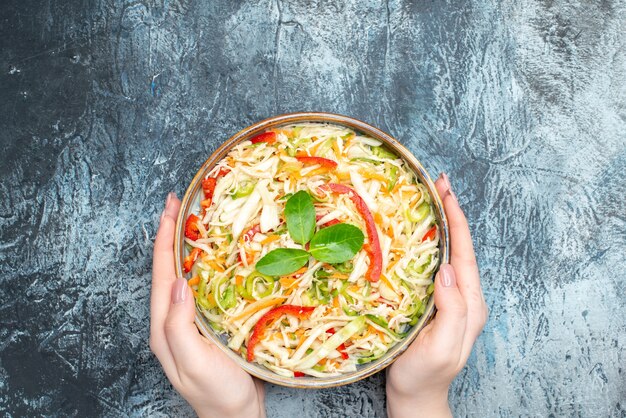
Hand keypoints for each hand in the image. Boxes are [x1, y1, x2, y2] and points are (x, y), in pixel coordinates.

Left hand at [150, 193, 265, 417]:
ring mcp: (193, 320)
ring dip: (189, 245)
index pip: (162, 272)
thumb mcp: (193, 362)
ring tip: (198, 219)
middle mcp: (175, 319)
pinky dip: (209, 264)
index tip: (172, 205)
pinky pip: (207, 286)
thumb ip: (179, 325)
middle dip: (173, 233)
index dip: (165, 236)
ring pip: (187, 274)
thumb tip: (179, 282)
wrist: (237, 417)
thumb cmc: (217, 393)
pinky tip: (221, 255)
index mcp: (165, 325)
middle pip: (170, 268)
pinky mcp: (211, 323)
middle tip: (183, 202)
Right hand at [386, 173, 487, 417]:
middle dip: (451, 214)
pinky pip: (433, 266)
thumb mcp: (440, 348)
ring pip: (448, 254)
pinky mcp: (434, 302)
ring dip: (440, 225)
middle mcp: (463, 298)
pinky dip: (428, 244)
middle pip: (460, 248)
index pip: (466, 254)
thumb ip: (451, 310)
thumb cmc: (424, 376)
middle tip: (438, 184)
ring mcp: (449, 299)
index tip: (447, 192)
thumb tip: (447, 269)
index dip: (458, 221)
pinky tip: (415, 234)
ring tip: (429, 199)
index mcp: (470, 305)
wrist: (414, 397)